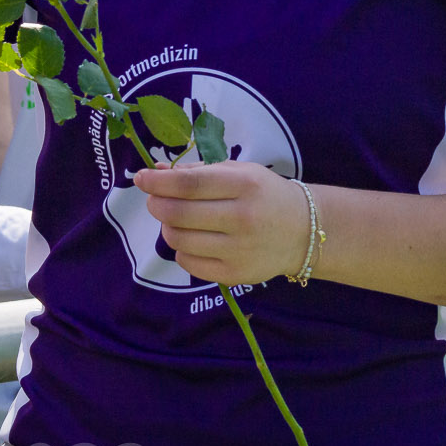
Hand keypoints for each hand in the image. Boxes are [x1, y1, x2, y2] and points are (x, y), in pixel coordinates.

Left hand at [135, 161, 309, 285]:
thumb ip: (198, 171)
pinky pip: (188, 263)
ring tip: (177, 220)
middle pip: (179, 213)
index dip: (158, 182)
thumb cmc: (265, 195)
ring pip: (179, 239)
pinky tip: (193, 240)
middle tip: (155, 200)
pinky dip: (181, 250)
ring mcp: (239, 249)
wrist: (304, 231)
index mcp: (244, 185)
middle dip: (157, 204)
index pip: (189, 184)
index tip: (141, 178)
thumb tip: (155, 172)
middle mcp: (242, 218)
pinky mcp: (235, 274)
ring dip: (168, 227)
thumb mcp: (240, 172)